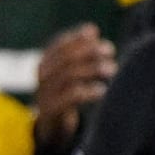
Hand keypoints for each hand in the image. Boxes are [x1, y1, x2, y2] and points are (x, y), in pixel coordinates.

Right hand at [34, 23, 114, 152]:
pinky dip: (89, 91)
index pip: (59, 44)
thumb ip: (80, 52)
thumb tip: (91, 29)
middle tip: (110, 50)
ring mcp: (45, 92)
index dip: (77, 37)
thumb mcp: (69, 71)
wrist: (50, 125)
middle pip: (66, 57)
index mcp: (45, 63)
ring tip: (112, 69)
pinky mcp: (52, 109)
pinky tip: (102, 90)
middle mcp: (42, 75)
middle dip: (89, 51)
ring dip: (93, 68)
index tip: (96, 34)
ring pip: (69, 74)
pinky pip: (71, 96)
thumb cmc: (65, 92)